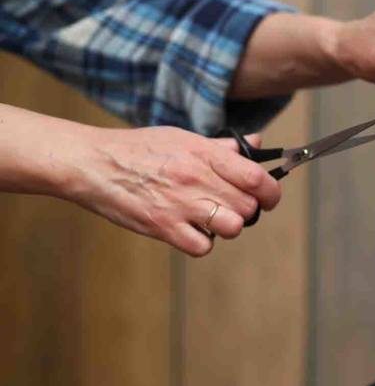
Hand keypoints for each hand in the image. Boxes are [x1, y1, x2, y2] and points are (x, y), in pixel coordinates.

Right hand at [66, 126, 280, 256]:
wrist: (92, 163)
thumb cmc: (138, 149)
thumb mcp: (182, 138)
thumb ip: (222, 147)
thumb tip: (256, 144)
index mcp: (204, 154)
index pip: (257, 177)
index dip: (271, 192)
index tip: (268, 196)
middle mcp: (196, 178)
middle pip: (248, 207)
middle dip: (246, 210)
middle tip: (230, 206)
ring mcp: (180, 204)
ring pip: (232, 227)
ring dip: (227, 227)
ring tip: (211, 218)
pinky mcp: (163, 227)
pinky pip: (203, 246)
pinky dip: (201, 243)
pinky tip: (190, 230)